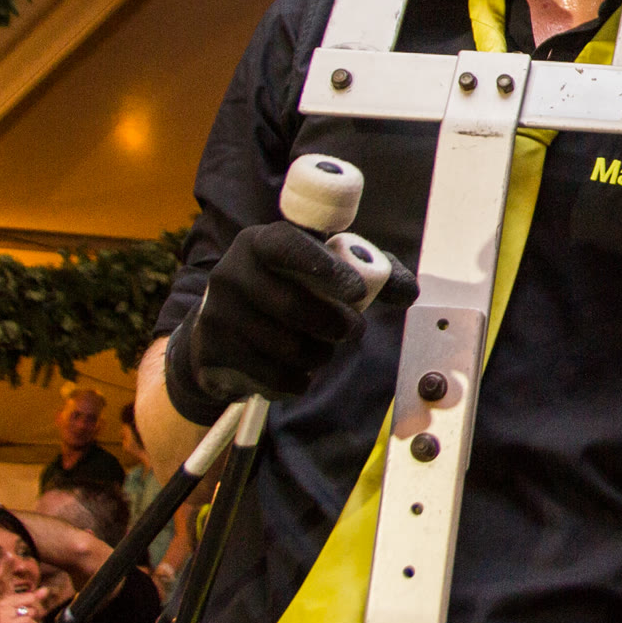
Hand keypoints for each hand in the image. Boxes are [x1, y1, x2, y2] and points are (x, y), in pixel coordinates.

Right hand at [0, 585, 49, 622]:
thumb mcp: (26, 615)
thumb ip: (35, 601)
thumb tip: (45, 589)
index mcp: (5, 600)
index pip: (31, 596)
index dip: (34, 607)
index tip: (26, 617)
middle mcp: (1, 604)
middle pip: (32, 601)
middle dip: (35, 613)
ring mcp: (2, 614)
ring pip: (31, 611)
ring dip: (34, 622)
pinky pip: (28, 621)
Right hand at [163, 221, 418, 422]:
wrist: (223, 328)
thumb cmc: (288, 290)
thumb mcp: (322, 272)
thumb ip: (371, 275)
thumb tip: (409, 292)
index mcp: (261, 242)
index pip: (288, 246)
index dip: (323, 268)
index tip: (356, 291)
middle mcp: (231, 272)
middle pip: (292, 307)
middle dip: (336, 325)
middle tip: (354, 331)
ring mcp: (217, 313)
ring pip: (286, 348)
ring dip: (318, 355)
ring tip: (321, 348)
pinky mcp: (212, 352)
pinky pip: (272, 377)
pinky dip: (298, 380)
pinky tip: (298, 371)